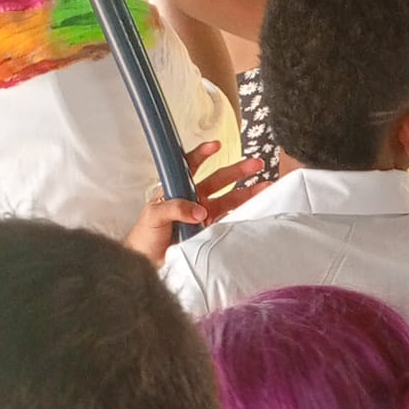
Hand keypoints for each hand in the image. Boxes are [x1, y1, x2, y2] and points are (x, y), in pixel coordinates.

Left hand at [124, 141, 273, 265]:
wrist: (147, 262)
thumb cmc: (144, 236)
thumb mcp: (154, 216)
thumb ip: (174, 208)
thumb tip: (199, 210)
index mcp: (177, 190)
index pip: (191, 167)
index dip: (203, 155)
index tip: (215, 146)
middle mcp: (193, 199)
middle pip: (219, 180)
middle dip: (238, 171)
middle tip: (255, 164)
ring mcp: (203, 215)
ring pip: (229, 199)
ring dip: (247, 193)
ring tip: (264, 186)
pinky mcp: (209, 231)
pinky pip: (228, 220)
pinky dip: (241, 215)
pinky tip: (254, 209)